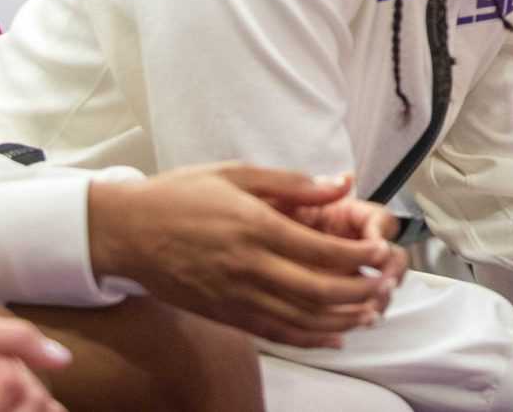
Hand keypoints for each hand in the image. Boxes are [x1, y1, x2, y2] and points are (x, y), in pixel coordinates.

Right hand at [87, 165, 405, 348]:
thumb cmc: (181, 195)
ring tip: (371, 312)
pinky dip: (308, 337)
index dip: (357, 254)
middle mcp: (247, 267)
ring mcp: (234, 296)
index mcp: (253, 227)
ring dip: (340, 319)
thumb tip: (341, 183)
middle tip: (386, 285)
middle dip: (358, 292)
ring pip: (298, 318)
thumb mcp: (237, 174)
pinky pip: (273, 332)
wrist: (126, 232)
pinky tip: (334, 336)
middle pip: (315, 290)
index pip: (318, 248)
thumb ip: (292, 183)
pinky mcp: (224, 314)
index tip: (382, 250)